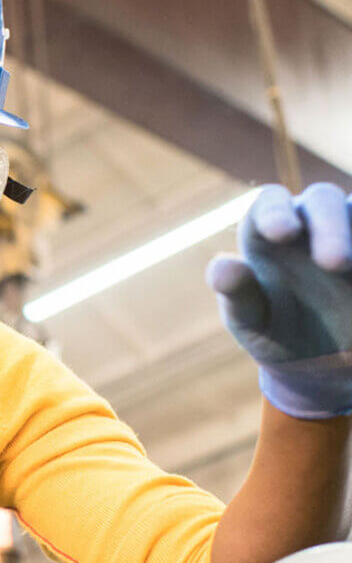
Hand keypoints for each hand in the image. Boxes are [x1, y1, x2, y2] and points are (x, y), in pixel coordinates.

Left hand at [207, 183, 351, 418]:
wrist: (319, 362)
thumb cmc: (275, 333)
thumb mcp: (252, 322)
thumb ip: (237, 294)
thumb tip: (224, 269)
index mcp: (269, 233)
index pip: (270, 203)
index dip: (275, 212)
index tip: (283, 232)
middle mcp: (311, 222)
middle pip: (323, 200)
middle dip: (330, 227)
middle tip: (334, 263)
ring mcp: (349, 234)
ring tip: (349, 267)